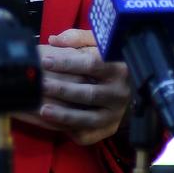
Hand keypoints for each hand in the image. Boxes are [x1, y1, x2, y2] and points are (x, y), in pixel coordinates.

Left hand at [18, 29, 130, 145]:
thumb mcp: (98, 44)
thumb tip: (54, 40)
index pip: (92, 65)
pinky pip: (88, 134)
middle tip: (41, 85)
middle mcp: (120, 94)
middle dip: (63, 90)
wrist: (132, 88)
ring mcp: (115, 114)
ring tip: (43, 110)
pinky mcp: (109, 130)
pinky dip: (70, 130)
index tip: (45, 61)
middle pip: (89, 94)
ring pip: (89, 118)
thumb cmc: (108, 62)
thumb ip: (77, 38)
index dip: (67, 63)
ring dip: (64, 115)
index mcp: (118, 69)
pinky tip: (54, 124)